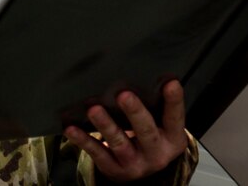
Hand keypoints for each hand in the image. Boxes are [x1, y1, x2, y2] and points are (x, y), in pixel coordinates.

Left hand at [64, 79, 188, 181]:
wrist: (145, 174)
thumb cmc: (153, 138)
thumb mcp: (163, 127)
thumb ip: (158, 108)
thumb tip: (143, 75)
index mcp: (173, 139)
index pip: (175, 118)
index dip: (174, 101)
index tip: (171, 83)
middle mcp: (156, 154)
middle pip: (146, 131)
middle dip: (135, 112)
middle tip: (124, 94)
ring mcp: (135, 164)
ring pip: (119, 143)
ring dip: (106, 125)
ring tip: (94, 109)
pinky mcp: (114, 170)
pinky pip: (98, 154)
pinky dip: (84, 141)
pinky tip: (72, 128)